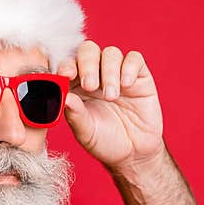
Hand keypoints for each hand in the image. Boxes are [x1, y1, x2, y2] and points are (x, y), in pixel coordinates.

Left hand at [58, 40, 163, 170]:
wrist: (134, 153)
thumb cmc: (106, 142)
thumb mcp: (86, 132)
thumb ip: (75, 115)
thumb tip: (64, 97)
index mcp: (76, 85)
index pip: (68, 64)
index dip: (66, 64)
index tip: (66, 75)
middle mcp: (96, 74)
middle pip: (88, 51)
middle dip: (87, 64)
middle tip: (90, 86)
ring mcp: (118, 73)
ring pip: (111, 53)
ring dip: (109, 71)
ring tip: (111, 96)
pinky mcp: (139, 76)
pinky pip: (134, 59)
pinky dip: (129, 67)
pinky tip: (126, 84)